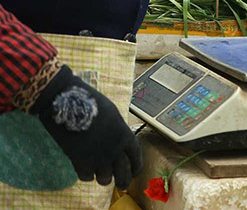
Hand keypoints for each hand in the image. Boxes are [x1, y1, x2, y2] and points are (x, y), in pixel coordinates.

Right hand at [32, 65, 140, 188]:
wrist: (68, 103)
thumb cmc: (91, 103)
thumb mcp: (113, 115)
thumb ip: (118, 131)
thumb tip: (119, 142)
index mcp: (125, 135)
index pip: (136, 157)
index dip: (136, 167)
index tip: (135, 173)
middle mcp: (114, 149)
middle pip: (124, 173)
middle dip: (123, 180)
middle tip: (121, 184)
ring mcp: (97, 156)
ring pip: (105, 179)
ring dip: (103, 177)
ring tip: (100, 173)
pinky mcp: (80, 161)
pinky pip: (86, 177)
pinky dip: (86, 175)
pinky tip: (85, 169)